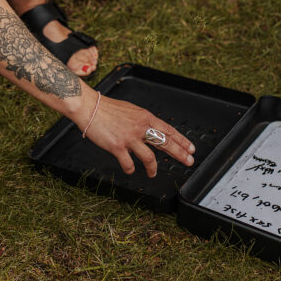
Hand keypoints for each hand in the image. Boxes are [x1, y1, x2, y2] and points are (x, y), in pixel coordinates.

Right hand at [78, 93, 194, 176]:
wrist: (89, 108)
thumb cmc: (107, 108)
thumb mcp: (131, 110)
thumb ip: (142, 121)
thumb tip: (149, 131)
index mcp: (145, 117)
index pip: (169, 130)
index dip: (181, 140)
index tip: (190, 148)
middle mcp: (140, 127)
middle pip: (166, 143)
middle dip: (180, 154)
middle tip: (189, 161)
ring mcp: (130, 138)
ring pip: (150, 157)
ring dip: (153, 168)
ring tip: (153, 173)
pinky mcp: (118, 147)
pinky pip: (129, 163)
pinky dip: (131, 169)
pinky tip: (131, 170)